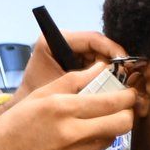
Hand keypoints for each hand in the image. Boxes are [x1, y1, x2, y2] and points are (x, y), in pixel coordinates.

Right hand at [0, 64, 135, 149]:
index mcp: (62, 109)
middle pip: (123, 123)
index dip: (128, 95)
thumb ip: (72, 81)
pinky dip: (89, 144)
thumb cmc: (8, 131)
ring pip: (110, 138)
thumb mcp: (36, 97)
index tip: (129, 91)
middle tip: (122, 107)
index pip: (113, 101)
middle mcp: (72, 133)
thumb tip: (99, 69)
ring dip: (109, 128)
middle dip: (128, 113)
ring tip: (93, 121)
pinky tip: (72, 140)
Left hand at [11, 30, 126, 100]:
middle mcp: (61, 42)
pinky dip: (103, 76)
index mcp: (52, 41)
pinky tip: (110, 88)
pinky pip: (94, 65)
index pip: (91, 39)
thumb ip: (86, 79)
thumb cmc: (38, 99)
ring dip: (109, 70)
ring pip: (98, 56)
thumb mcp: (64, 88)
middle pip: (97, 47)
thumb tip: (115, 73)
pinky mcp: (73, 62)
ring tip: (118, 85)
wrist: (25, 110)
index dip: (111, 49)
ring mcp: (68, 52)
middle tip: (125, 77)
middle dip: (112, 61)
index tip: (124, 62)